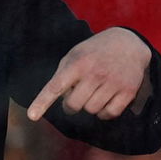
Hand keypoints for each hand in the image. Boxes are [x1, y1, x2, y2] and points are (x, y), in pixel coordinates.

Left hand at [27, 27, 151, 121]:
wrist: (128, 43)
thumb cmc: (93, 52)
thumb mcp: (74, 55)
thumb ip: (63, 75)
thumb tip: (59, 99)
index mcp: (78, 63)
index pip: (56, 86)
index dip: (42, 102)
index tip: (32, 116)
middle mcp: (96, 73)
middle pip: (74, 105)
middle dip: (70, 105)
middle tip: (74, 97)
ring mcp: (113, 82)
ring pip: (92, 110)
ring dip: (88, 107)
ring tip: (92, 94)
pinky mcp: (128, 91)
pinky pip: (110, 114)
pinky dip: (104, 113)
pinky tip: (104, 101)